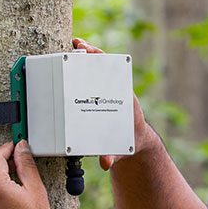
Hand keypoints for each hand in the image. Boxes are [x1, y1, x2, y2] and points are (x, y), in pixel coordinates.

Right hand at [72, 37, 156, 169]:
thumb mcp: (120, 149)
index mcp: (124, 102)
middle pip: (107, 69)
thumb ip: (112, 155)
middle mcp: (118, 92)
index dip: (106, 66)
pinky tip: (74, 56)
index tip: (96, 57)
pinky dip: (85, 65)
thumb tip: (104, 162)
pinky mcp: (102, 93)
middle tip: (80, 48)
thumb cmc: (126, 142)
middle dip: (94, 56)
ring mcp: (110, 90)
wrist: (133, 141)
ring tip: (76, 45)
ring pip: (100, 69)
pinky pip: (94, 75)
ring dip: (88, 56)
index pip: (116, 78)